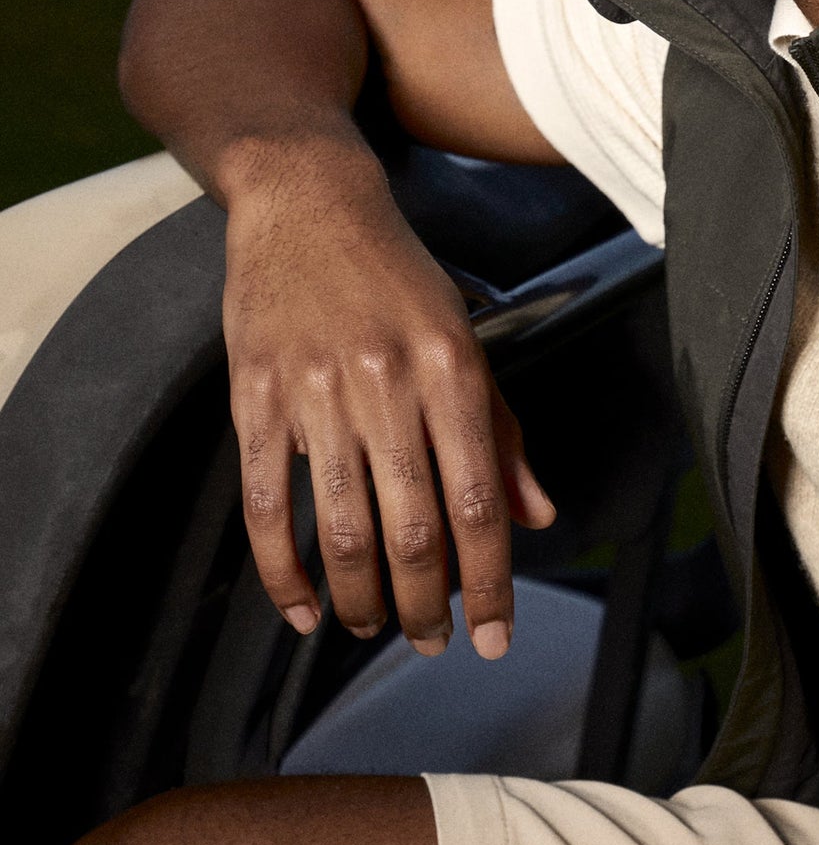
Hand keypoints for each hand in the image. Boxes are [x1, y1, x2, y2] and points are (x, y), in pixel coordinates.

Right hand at [222, 143, 553, 658]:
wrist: (307, 201)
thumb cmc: (393, 271)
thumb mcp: (463, 333)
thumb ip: (500, 428)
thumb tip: (536, 514)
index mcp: (449, 365)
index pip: (478, 498)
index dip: (491, 580)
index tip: (496, 634)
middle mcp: (387, 380)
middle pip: (413, 526)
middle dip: (428, 605)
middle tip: (432, 643)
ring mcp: (315, 390)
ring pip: (340, 527)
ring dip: (363, 597)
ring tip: (377, 625)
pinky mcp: (255, 395)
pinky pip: (265, 504)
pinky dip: (283, 571)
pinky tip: (303, 608)